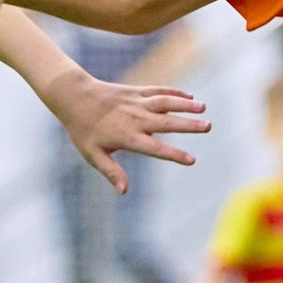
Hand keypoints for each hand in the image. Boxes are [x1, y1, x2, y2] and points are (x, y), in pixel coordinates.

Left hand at [48, 71, 209, 193]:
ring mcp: (137, 103)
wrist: (73, 96)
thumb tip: (124, 191)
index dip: (174, 154)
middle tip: (208, 127)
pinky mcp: (136, 91)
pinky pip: (158, 91)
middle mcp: (136, 119)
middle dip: (188, 125)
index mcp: (127, 137)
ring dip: (185, 105)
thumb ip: (111, 171)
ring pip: (166, 103)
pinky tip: (189, 97)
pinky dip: (174, 93)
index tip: (192, 160)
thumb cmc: (82, 129)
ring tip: (203, 109)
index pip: (155, 148)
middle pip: (167, 122)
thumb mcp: (92, 154)